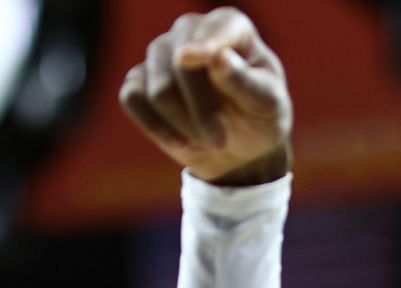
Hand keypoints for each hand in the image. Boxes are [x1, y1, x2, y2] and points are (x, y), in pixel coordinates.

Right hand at [118, 7, 292, 186]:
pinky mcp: (138, 80)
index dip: (205, 45)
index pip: (212, 31)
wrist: (240, 148)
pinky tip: (180, 142)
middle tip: (221, 141)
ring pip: (158, 90)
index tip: (196, 57)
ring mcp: (161, 53)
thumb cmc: (260, 118)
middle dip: (201, 111)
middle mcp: (190, 31)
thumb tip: (218, 58)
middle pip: (179, 65)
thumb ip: (245, 82)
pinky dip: (157, 127)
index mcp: (228, 26)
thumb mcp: (267, 105)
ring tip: (210, 140)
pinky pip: (133, 100)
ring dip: (185, 125)